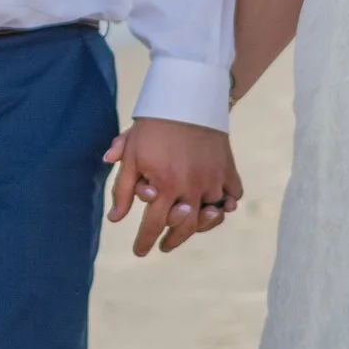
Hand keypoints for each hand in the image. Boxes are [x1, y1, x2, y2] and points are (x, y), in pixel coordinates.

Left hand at [102, 117, 241, 256]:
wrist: (187, 97)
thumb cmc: (154, 126)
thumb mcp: (132, 155)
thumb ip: (122, 189)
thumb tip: (115, 219)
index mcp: (165, 186)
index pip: (152, 225)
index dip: (144, 242)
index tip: (140, 251)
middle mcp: (191, 188)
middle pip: (184, 228)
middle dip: (172, 241)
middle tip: (164, 246)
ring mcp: (213, 180)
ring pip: (211, 216)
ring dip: (200, 226)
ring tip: (190, 228)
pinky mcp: (228, 169)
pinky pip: (233, 196)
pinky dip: (227, 204)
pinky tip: (219, 208)